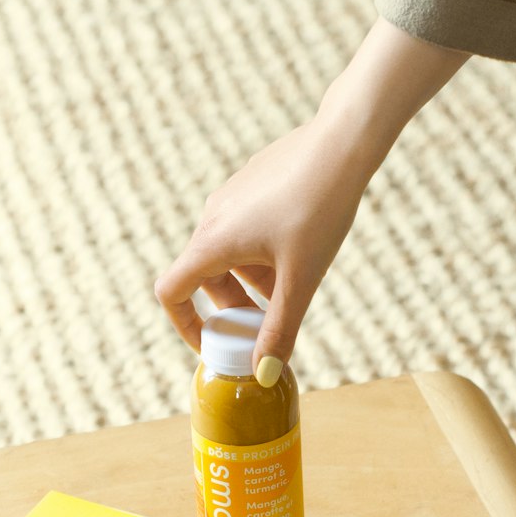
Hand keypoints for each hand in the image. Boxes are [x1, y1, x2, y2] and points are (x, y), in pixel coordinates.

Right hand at [154, 115, 372, 383]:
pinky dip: (261, 256)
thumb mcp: (301, 279)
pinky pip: (244, 231)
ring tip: (291, 290)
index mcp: (213, 242)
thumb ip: (280, 329)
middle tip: (266, 326)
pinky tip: (300, 253)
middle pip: (205, 278)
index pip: (171, 292)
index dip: (185, 326)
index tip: (213, 345)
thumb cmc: (320, 209)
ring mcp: (231, 198)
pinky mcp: (250, 184)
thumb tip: (263, 374)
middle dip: (232, 309)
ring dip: (250, 283)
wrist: (344, 141)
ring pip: (228, 255)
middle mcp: (213, 218)